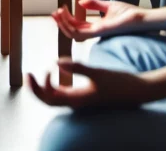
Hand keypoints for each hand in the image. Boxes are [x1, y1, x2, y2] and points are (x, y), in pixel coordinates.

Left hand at [28, 60, 153, 108]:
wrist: (137, 91)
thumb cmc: (119, 83)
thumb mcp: (98, 73)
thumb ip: (77, 68)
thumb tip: (56, 62)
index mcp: (77, 100)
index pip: (49, 98)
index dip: (40, 85)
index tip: (43, 69)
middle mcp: (76, 103)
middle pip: (48, 101)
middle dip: (35, 89)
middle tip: (28, 75)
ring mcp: (81, 101)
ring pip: (55, 99)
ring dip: (44, 89)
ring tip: (39, 75)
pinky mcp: (86, 97)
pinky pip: (64, 96)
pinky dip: (55, 87)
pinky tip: (57, 75)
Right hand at [51, 0, 147, 41]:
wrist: (141, 17)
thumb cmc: (129, 13)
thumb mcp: (108, 5)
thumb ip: (95, 4)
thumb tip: (80, 2)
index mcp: (97, 27)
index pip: (78, 26)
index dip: (67, 19)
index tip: (61, 9)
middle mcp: (95, 32)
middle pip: (73, 30)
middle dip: (61, 23)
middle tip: (54, 13)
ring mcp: (96, 33)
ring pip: (73, 33)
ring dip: (63, 24)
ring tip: (57, 13)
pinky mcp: (98, 32)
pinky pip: (79, 33)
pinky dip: (69, 25)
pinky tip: (65, 15)